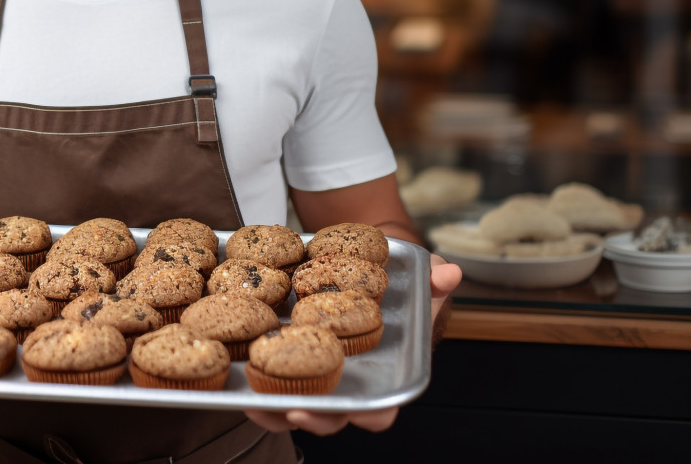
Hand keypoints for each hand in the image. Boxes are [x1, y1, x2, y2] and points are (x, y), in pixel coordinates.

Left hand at [244, 255, 461, 435]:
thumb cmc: (388, 285)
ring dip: (275, 414)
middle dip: (316, 419)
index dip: (369, 413)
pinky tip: (241, 388)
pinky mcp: (284, 366)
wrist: (354, 270)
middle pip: (333, 418)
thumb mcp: (411, 278)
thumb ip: (430, 279)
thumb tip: (448, 273)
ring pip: (295, 412)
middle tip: (297, 410)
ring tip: (258, 404)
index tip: (357, 410)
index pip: (382, 409)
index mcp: (383, 374)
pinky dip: (255, 394)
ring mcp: (314, 380)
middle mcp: (348, 385)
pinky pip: (269, 391)